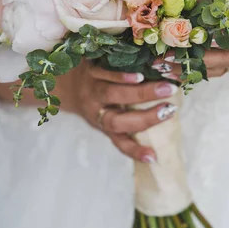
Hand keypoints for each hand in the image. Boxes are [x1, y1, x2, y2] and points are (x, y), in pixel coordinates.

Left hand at [0, 59, 178, 162]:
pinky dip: (121, 76)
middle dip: (147, 118)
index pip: (120, 142)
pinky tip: (137, 75)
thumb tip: (160, 122)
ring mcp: (92, 90)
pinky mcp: (89, 71)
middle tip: (171, 110)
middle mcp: (96, 110)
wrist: (57, 81)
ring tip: (164, 88)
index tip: (155, 157)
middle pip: (119, 121)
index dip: (135, 151)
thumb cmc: (90, 99)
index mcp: (102, 124)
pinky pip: (104, 74)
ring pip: (115, 95)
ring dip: (141, 93)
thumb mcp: (103, 114)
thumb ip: (127, 117)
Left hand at [154, 0, 228, 78]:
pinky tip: (170, 71)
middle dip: (195, 57)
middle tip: (168, 54)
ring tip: (161, 65)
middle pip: (221, 57)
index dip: (224, 37)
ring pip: (213, 67)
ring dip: (188, 67)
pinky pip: (213, 71)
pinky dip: (193, 72)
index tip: (201, 36)